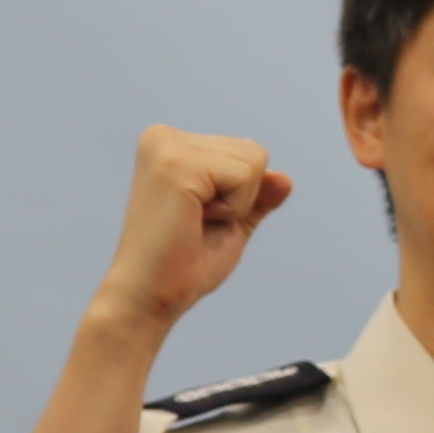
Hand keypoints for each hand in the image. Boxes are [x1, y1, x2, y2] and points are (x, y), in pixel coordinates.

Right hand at [96, 126, 291, 333]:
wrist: (149, 296)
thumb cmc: (184, 264)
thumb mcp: (231, 223)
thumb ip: (257, 197)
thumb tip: (284, 178)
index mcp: (169, 143)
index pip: (247, 151)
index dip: (240, 196)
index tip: (199, 218)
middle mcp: (164, 136)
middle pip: (254, 152)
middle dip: (241, 198)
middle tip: (196, 224)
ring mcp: (168, 147)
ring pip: (254, 161)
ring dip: (237, 205)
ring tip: (193, 222)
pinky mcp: (177, 164)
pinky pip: (245, 176)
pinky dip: (234, 209)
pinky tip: (194, 221)